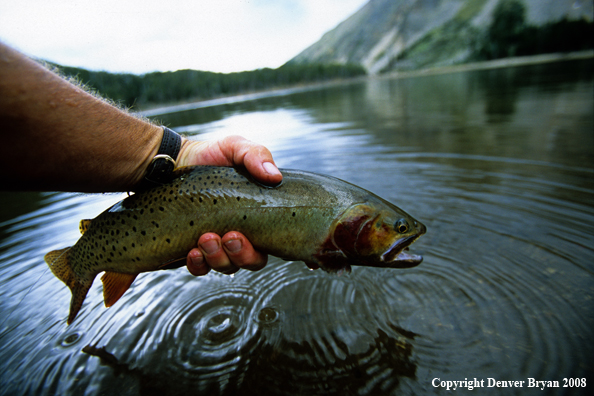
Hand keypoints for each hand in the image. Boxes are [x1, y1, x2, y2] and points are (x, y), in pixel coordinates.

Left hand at [177, 135, 282, 275]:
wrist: (172, 160)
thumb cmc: (210, 155)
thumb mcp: (235, 147)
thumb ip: (256, 155)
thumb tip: (275, 176)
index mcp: (257, 217)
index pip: (271, 243)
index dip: (270, 248)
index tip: (253, 236)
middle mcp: (240, 234)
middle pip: (251, 261)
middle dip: (242, 254)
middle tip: (230, 236)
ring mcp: (216, 244)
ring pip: (226, 266)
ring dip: (218, 258)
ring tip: (206, 238)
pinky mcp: (192, 249)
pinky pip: (199, 268)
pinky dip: (198, 264)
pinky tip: (192, 252)